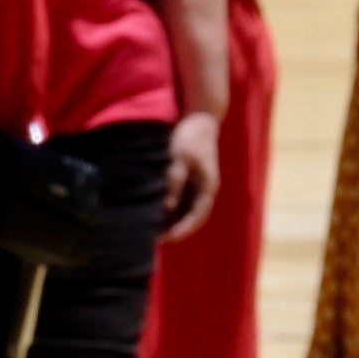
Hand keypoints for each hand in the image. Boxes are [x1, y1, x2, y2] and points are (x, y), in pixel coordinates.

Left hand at [160, 111, 220, 240]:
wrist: (200, 118)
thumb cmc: (190, 137)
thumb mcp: (180, 158)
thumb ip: (174, 182)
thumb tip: (166, 207)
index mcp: (207, 187)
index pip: (196, 216)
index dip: (181, 229)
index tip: (165, 238)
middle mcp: (204, 189)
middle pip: (191, 216)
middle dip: (174, 228)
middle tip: (153, 239)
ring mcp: (198, 184)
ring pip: (185, 209)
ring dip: (171, 219)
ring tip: (151, 229)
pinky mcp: (190, 178)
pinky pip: (181, 198)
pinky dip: (169, 207)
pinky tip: (154, 210)